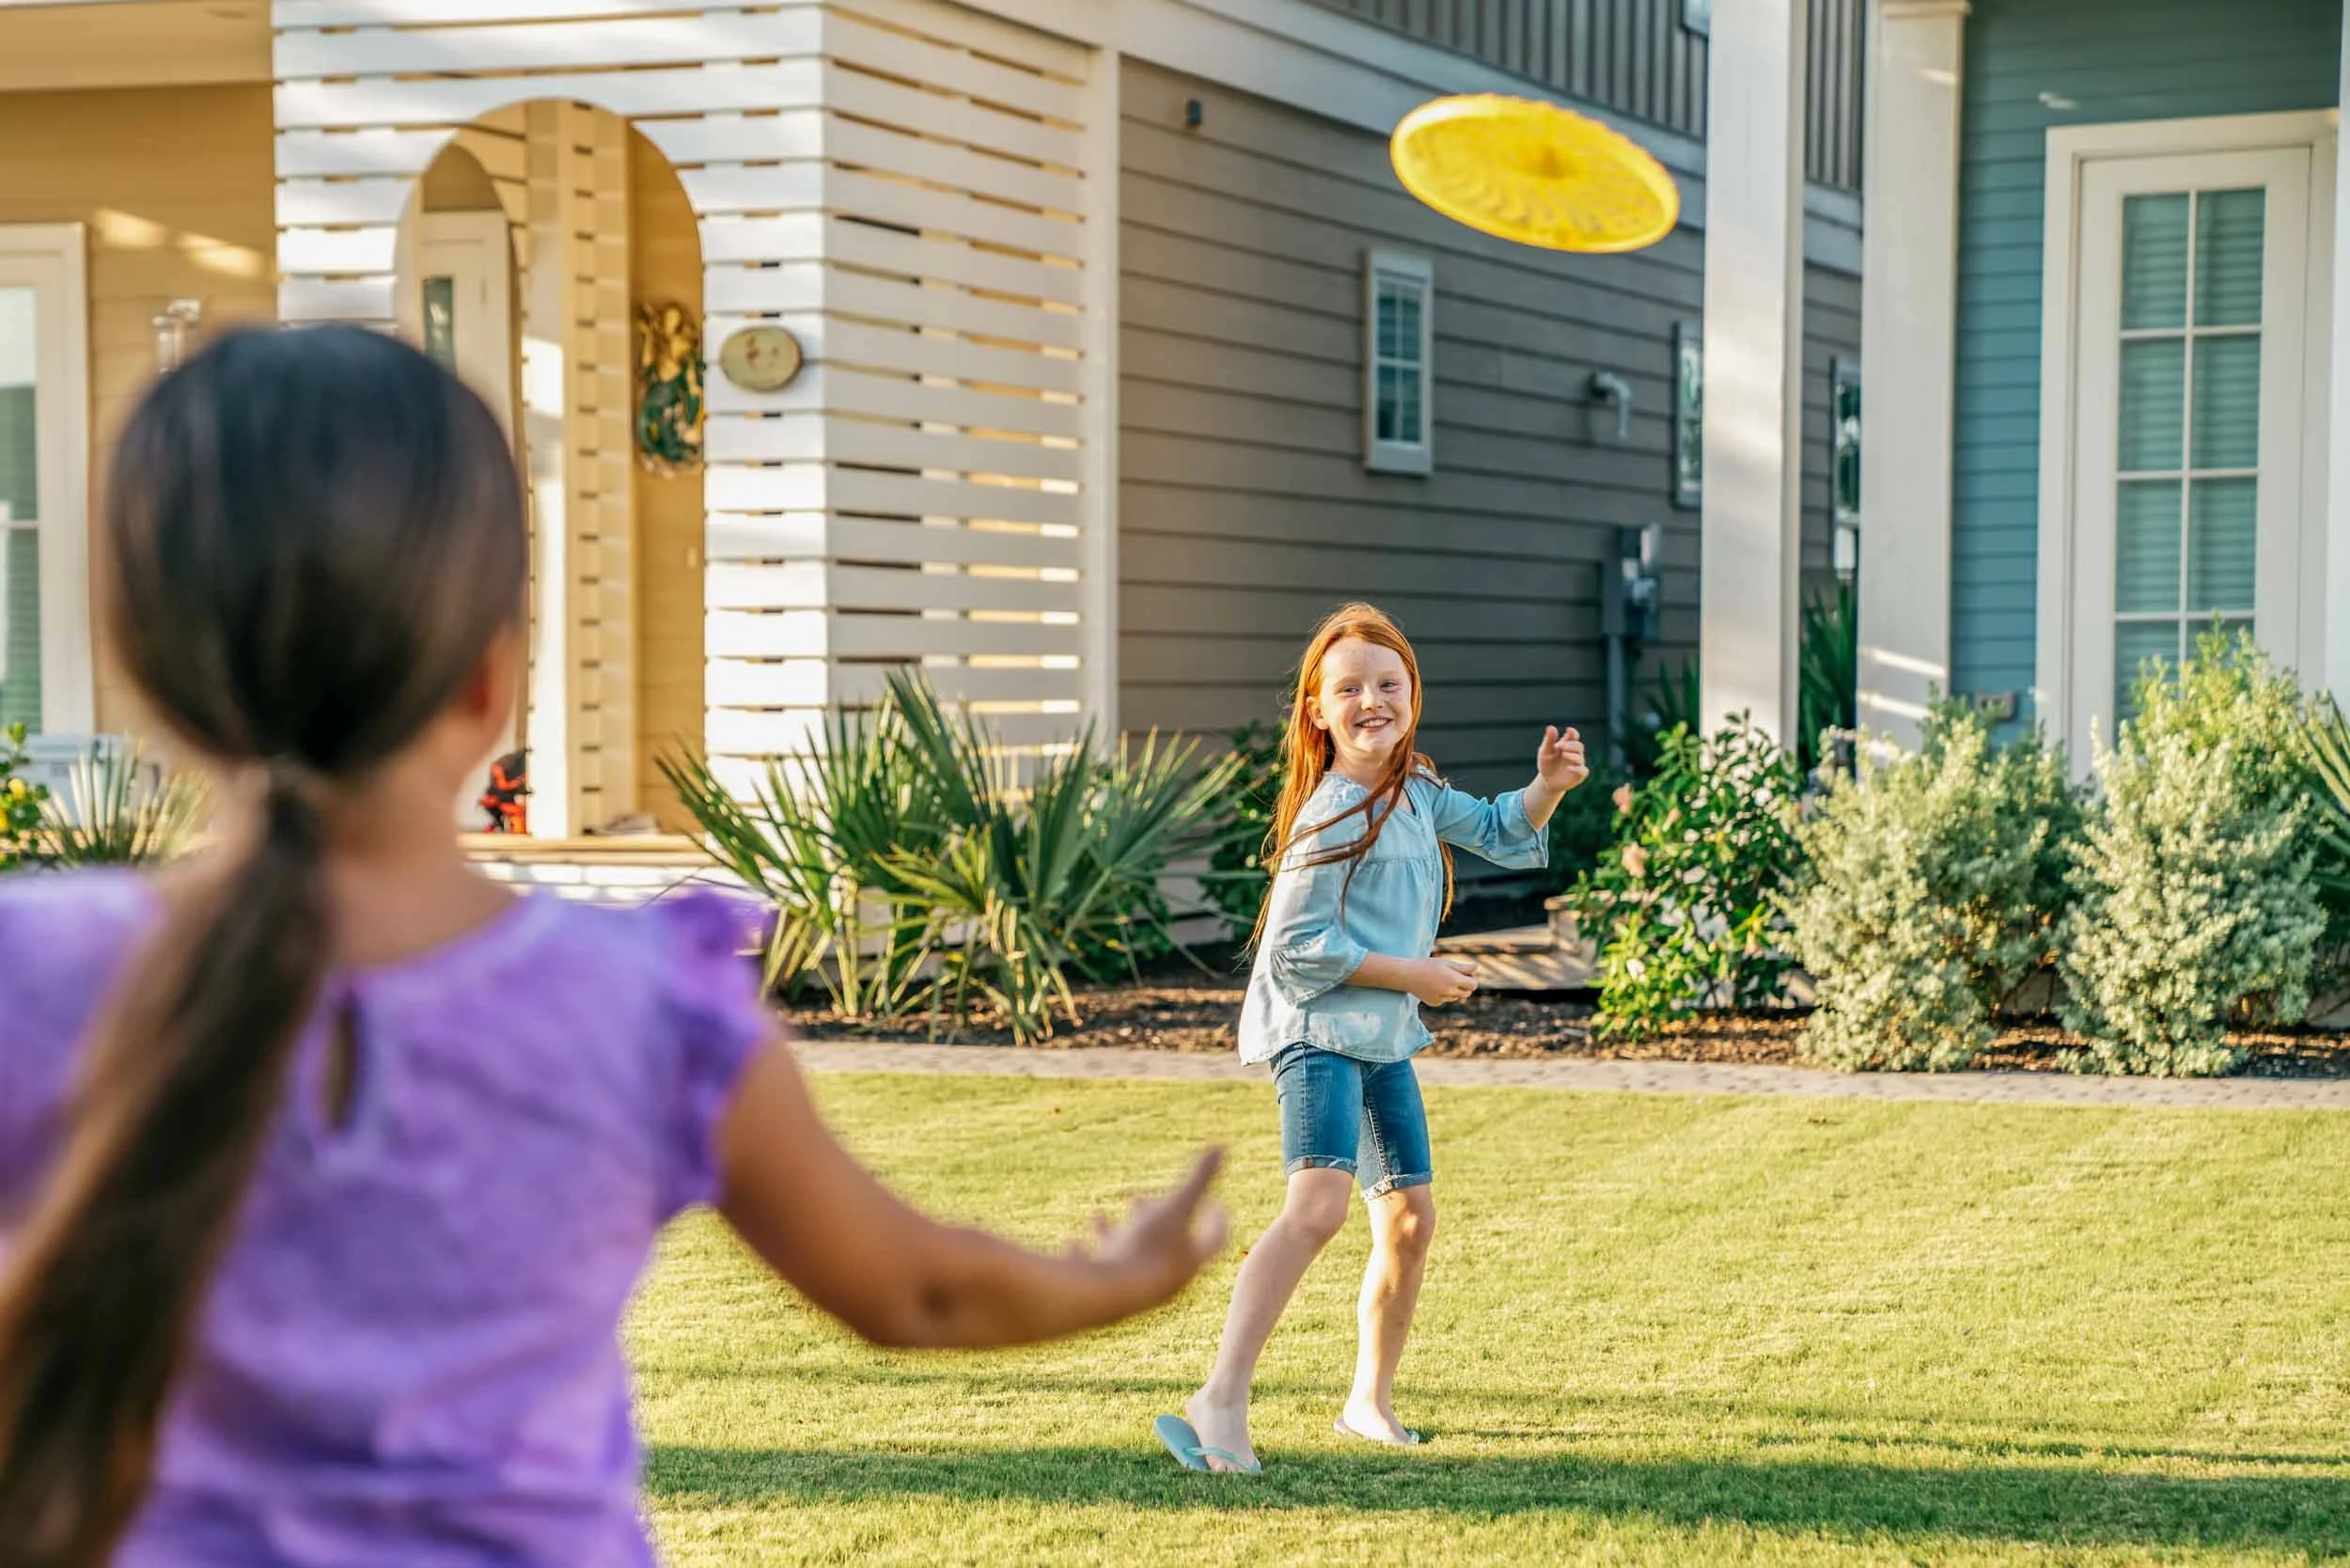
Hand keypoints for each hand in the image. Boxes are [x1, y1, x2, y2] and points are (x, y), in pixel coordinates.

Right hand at [1070, 1148, 1229, 1307]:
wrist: (1108, 1296)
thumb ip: (1200, 1177)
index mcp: (1190, 1260)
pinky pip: (1095, 1272)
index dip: (1217, 1220)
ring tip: (1098, 1217)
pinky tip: (1073, 1243)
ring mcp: (1133, 1287)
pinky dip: (1085, 1254)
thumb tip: (1222, 1145)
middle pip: (1166, 1249)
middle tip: (1140, 1200)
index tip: (1214, 1202)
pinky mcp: (1104, 1293)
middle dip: (1153, 1221)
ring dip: (1113, 1234)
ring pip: (1124, 1257)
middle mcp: (1164, 1278)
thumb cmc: (1147, 1248)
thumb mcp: (1176, 1205)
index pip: (1214, 1240)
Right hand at [1408, 956, 1479, 1007]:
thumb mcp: (1445, 963)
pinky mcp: (1435, 1003)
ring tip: (1441, 980)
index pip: (1473, 985)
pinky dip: (1443, 994)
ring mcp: (1441, 999)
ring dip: (1454, 990)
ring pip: (1456, 997)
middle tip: (1456, 976)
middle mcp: (1448, 992)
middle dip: (1465, 986)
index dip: (1471, 979)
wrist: (1407, 975)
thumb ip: (1462, 967)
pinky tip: (1433, 986)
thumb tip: (1477, 967)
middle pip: (1467, 993)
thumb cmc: (1427, 965)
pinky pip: (1445, 999)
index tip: (1466, 974)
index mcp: (1453, 980)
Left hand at [1537, 726, 1589, 792]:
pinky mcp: (1579, 775)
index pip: (1573, 736)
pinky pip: (1583, 771)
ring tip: (1564, 754)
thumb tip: (1551, 727)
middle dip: (1571, 745)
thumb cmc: (1546, 764)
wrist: (1547, 782)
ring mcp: (1578, 764)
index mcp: (1567, 745)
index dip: (1573, 732)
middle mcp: (1574, 753)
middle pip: (1578, 746)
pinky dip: (1577, 769)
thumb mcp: (1544, 752)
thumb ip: (1549, 740)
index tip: (1569, 730)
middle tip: (1561, 746)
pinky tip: (1569, 767)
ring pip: (1580, 758)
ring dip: (1573, 756)